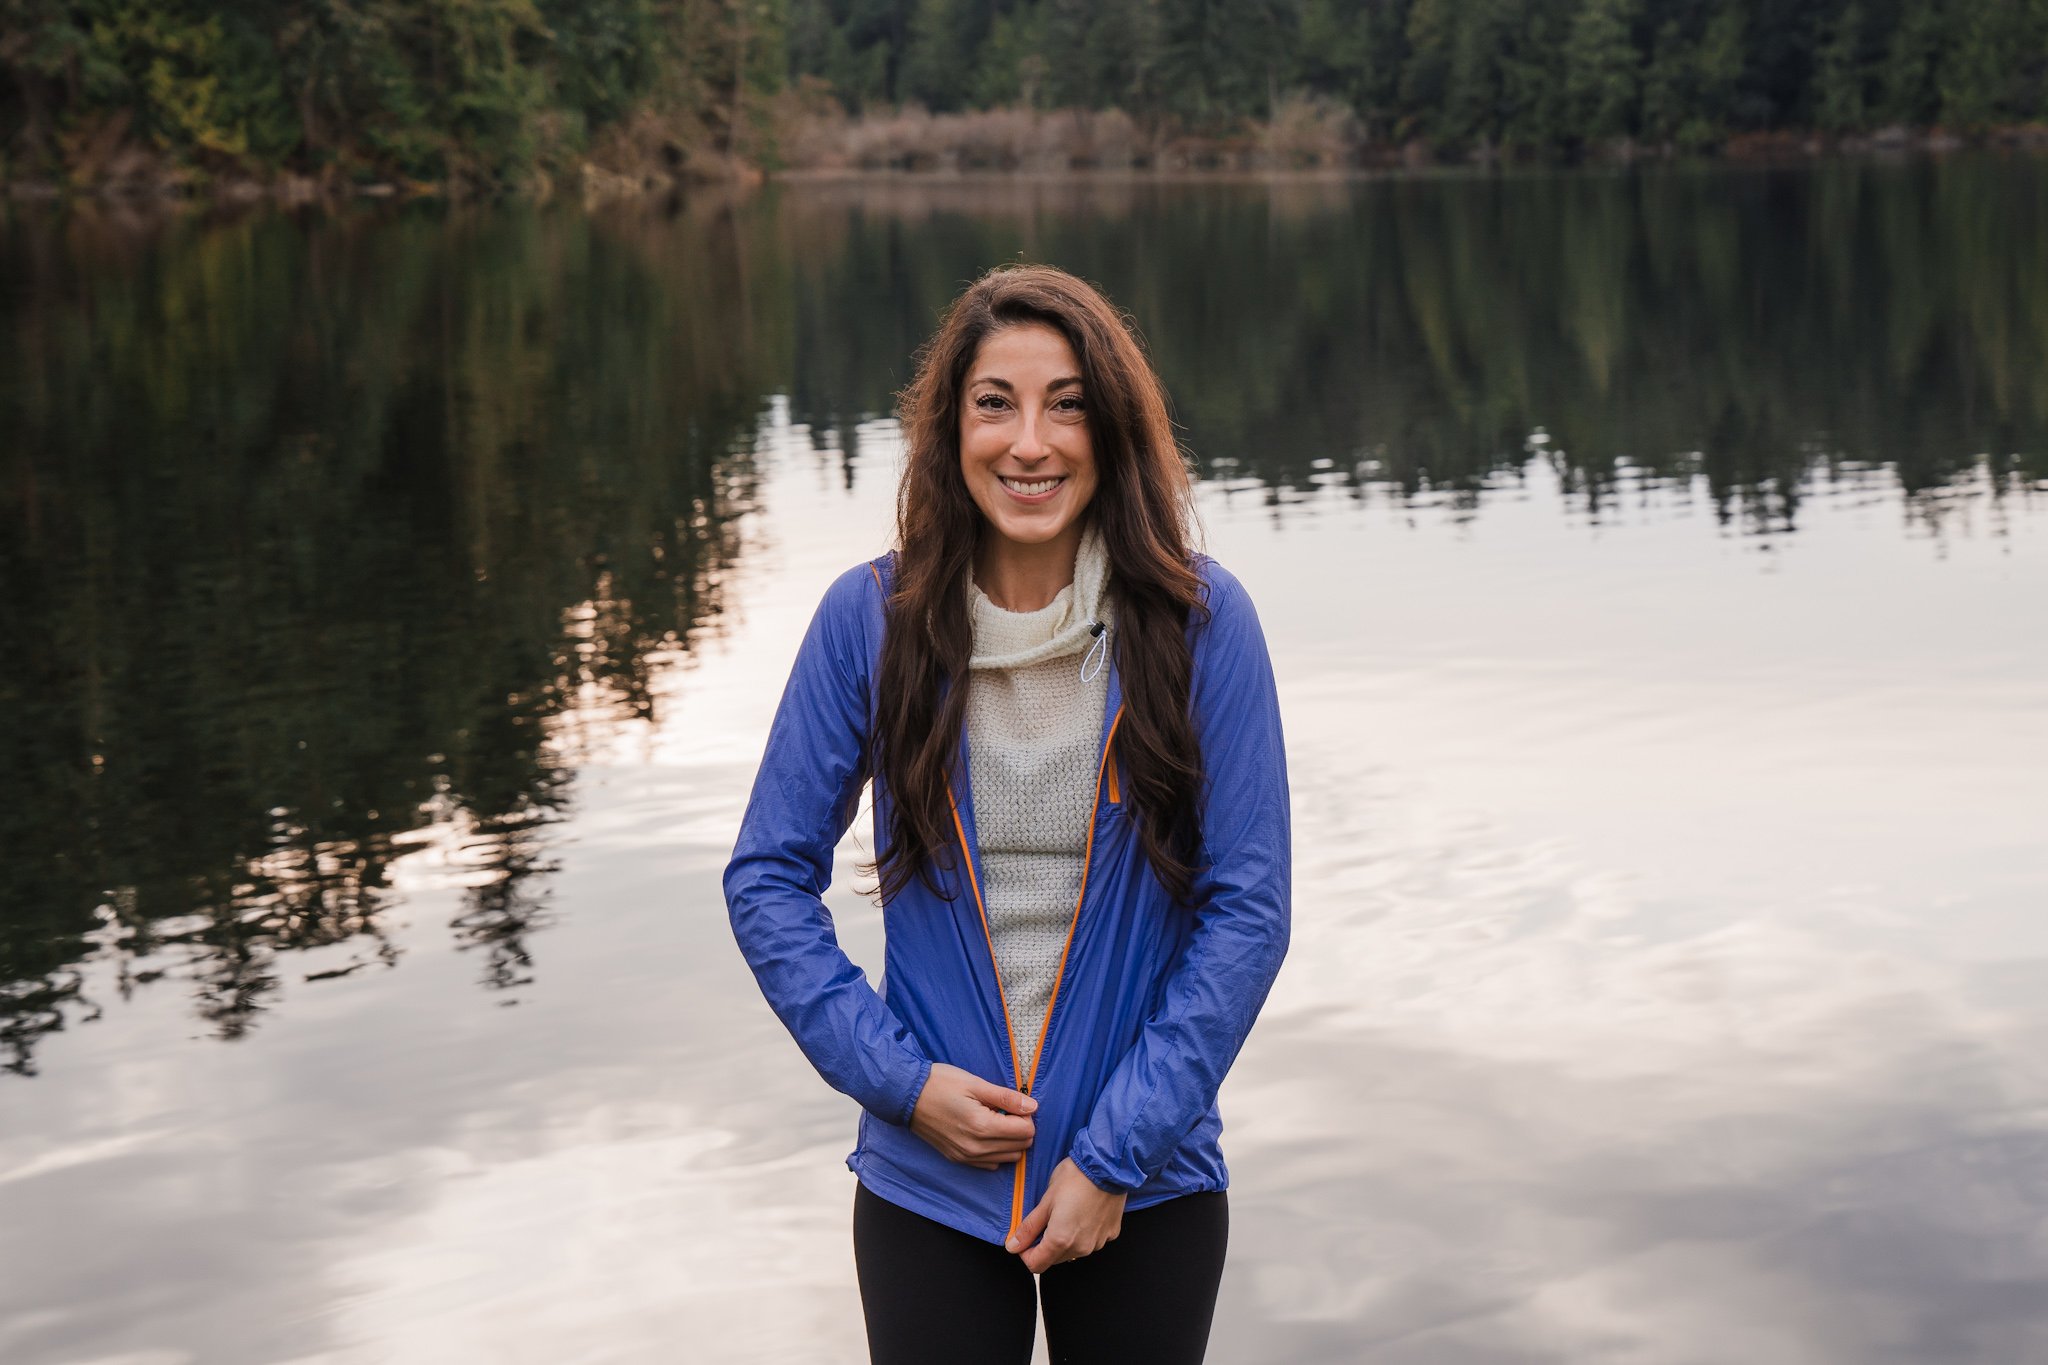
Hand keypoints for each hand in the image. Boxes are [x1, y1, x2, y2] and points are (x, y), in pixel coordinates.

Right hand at [908, 1062, 1036, 1169]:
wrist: (906, 1095)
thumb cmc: (940, 1083)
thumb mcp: (976, 1083)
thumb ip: (1007, 1098)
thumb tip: (1033, 1107)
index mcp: (982, 1127)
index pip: (1026, 1132)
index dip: (1026, 1115)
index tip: (1015, 1103)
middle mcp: (976, 1148)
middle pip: (1020, 1147)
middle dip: (1020, 1128)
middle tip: (1006, 1110)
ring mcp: (966, 1157)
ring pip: (1008, 1158)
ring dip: (1010, 1141)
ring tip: (996, 1120)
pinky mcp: (958, 1160)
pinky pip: (990, 1164)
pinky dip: (996, 1151)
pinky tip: (985, 1132)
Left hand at [1006, 1158, 1125, 1272]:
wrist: (1108, 1165)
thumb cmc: (1075, 1178)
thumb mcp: (1046, 1201)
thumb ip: (1029, 1228)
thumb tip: (1012, 1246)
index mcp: (1060, 1241)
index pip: (1035, 1265)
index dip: (1025, 1253)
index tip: (1026, 1236)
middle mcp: (1080, 1248)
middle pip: (1054, 1259)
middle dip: (1044, 1245)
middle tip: (1045, 1219)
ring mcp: (1098, 1242)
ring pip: (1073, 1251)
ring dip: (1065, 1240)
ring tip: (1066, 1212)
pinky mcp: (1111, 1234)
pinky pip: (1091, 1241)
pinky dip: (1084, 1232)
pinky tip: (1085, 1212)